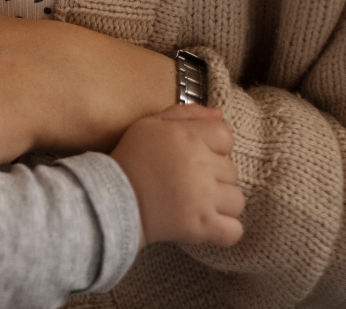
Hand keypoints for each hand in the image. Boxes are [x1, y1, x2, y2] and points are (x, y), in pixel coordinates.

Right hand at [111, 104, 244, 246]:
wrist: (108, 200)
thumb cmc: (130, 160)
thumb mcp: (149, 126)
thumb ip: (186, 114)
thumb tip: (220, 113)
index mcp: (188, 136)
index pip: (225, 137)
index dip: (213, 148)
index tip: (193, 158)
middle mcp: (200, 164)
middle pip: (231, 170)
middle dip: (214, 177)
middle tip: (186, 183)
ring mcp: (204, 197)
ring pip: (236, 200)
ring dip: (220, 204)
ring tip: (195, 205)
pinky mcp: (202, 225)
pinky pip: (234, 230)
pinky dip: (222, 231)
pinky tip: (205, 225)